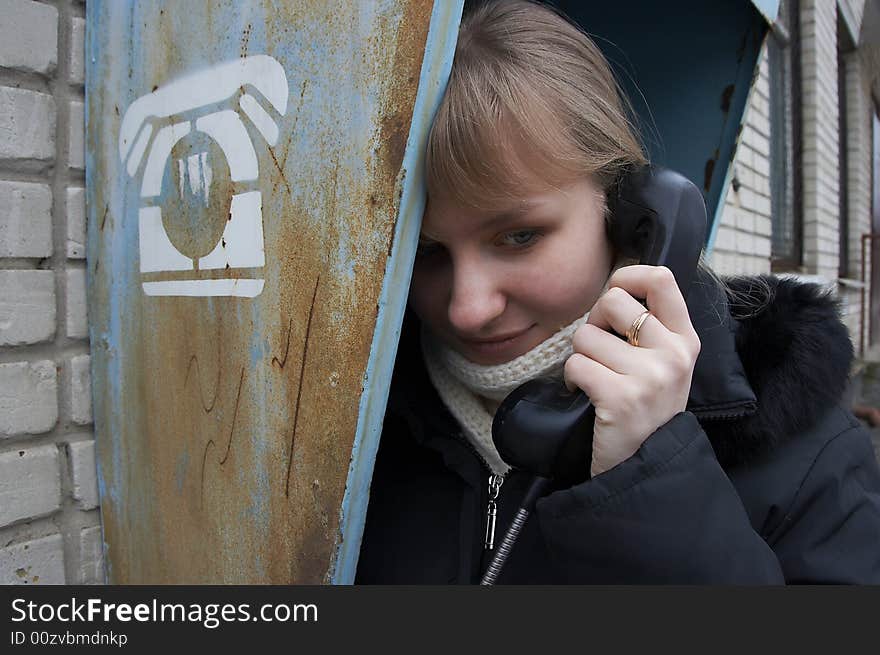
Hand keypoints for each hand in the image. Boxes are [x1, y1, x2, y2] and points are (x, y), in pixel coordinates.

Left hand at [563, 265, 700, 476]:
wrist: (647, 468)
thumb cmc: (646, 410)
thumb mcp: (665, 366)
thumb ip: (650, 328)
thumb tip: (617, 287)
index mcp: (685, 340)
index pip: (661, 278)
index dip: (627, 276)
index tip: (614, 294)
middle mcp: (673, 354)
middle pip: (613, 301)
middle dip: (594, 322)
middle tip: (599, 351)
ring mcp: (650, 376)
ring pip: (585, 336)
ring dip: (580, 357)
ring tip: (595, 380)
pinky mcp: (621, 398)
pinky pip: (575, 365)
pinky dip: (571, 379)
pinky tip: (585, 394)